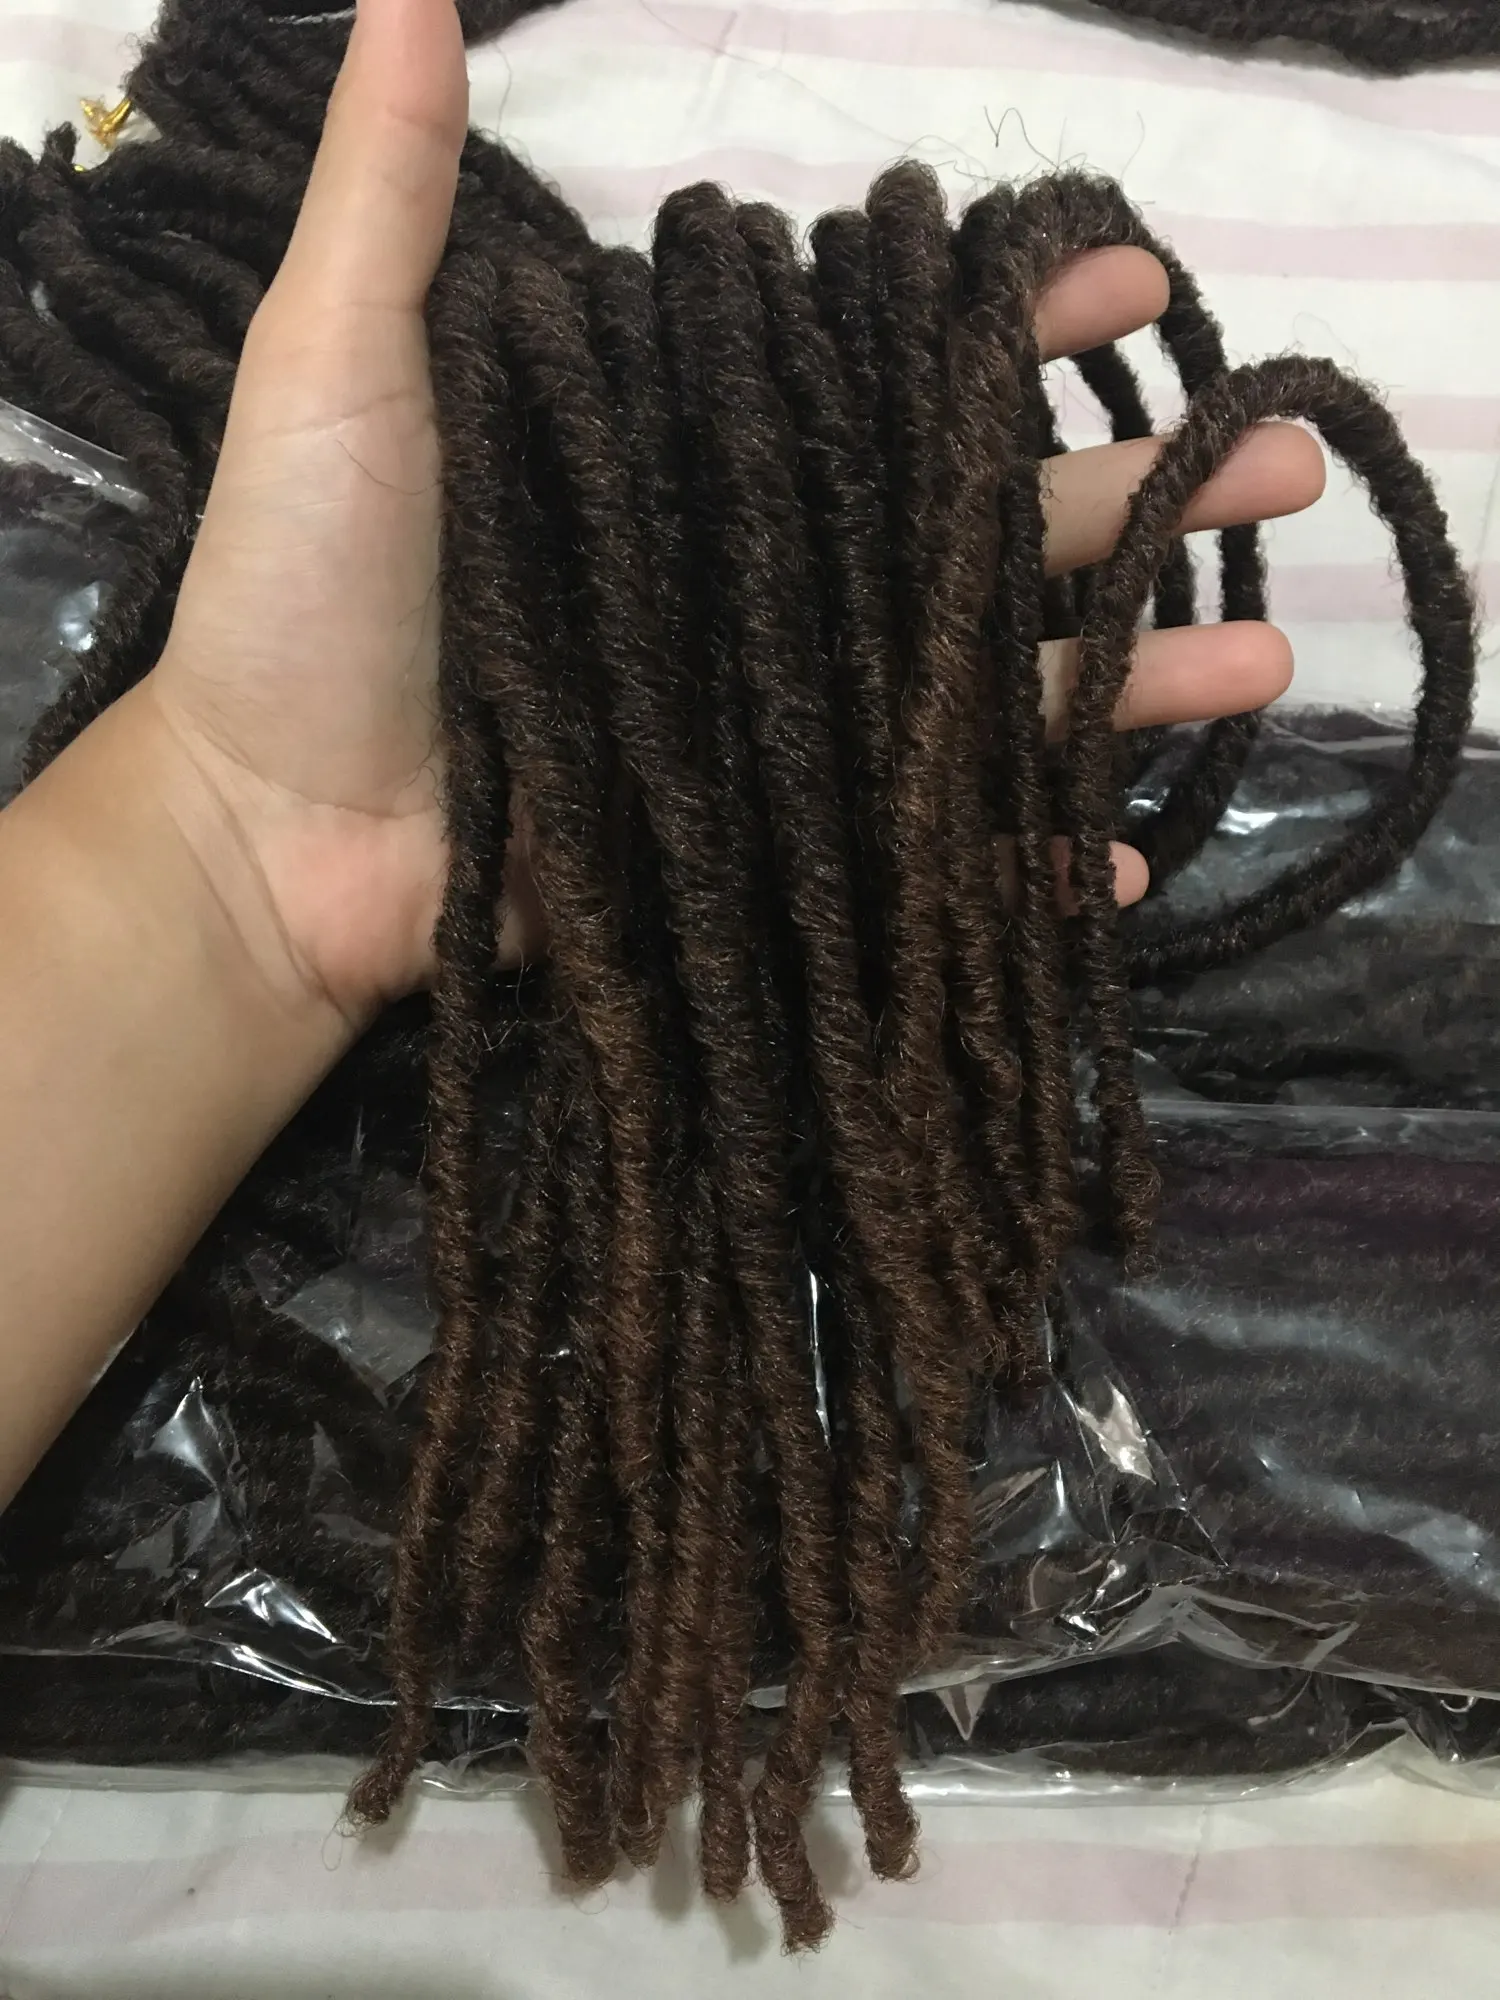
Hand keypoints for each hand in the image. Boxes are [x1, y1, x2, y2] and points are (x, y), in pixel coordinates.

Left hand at [134, 0, 1320, 1026]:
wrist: (267, 833)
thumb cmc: (303, 594)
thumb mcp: (344, 367)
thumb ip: (399, 196)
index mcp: (695, 464)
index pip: (882, 379)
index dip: (1007, 328)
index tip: (1131, 282)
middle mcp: (756, 584)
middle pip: (972, 532)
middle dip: (1135, 497)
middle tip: (1290, 458)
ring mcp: (771, 725)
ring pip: (975, 696)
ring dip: (1129, 682)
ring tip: (1271, 659)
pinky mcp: (758, 853)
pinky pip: (910, 860)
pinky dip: (1011, 867)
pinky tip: (1114, 860)